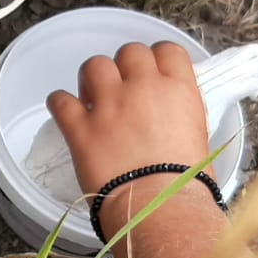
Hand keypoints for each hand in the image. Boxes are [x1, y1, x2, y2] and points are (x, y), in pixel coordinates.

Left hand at [46, 42, 211, 236]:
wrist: (161, 207)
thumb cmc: (187, 182)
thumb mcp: (198, 137)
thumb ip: (181, 113)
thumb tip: (170, 114)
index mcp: (178, 89)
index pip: (167, 50)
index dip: (156, 59)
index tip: (151, 74)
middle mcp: (143, 87)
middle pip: (129, 51)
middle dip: (125, 68)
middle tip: (123, 91)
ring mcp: (109, 105)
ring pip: (94, 65)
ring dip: (93, 79)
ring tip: (94, 100)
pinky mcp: (80, 127)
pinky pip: (59, 100)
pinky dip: (60, 104)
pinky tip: (66, 113)